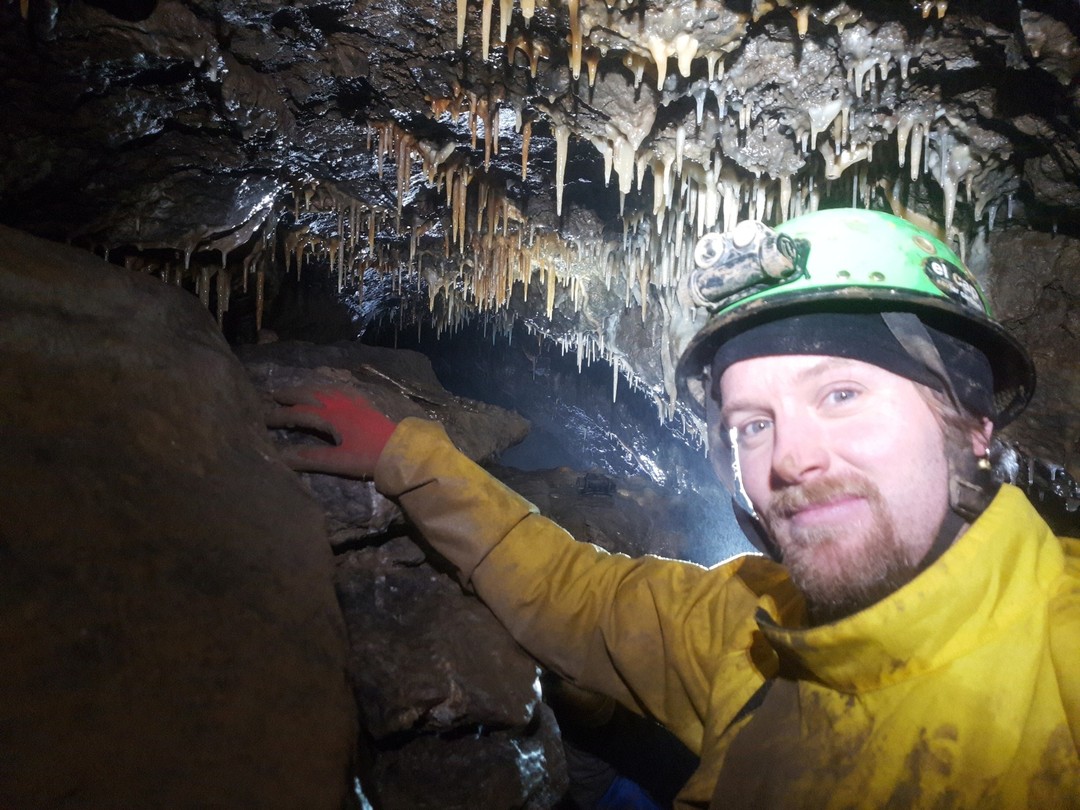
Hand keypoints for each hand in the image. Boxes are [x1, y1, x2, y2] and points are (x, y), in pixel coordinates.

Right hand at [267, 386, 397, 477]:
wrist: (402, 450)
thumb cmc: (369, 458)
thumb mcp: (338, 462)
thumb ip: (310, 458)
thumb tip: (281, 458)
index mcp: (331, 417)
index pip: (299, 413)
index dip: (280, 415)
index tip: (263, 419)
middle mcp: (340, 404)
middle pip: (311, 394)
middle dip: (291, 394)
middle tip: (275, 395)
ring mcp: (354, 402)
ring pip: (326, 389)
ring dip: (309, 389)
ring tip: (297, 391)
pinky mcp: (365, 404)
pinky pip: (343, 388)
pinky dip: (330, 386)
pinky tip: (331, 388)